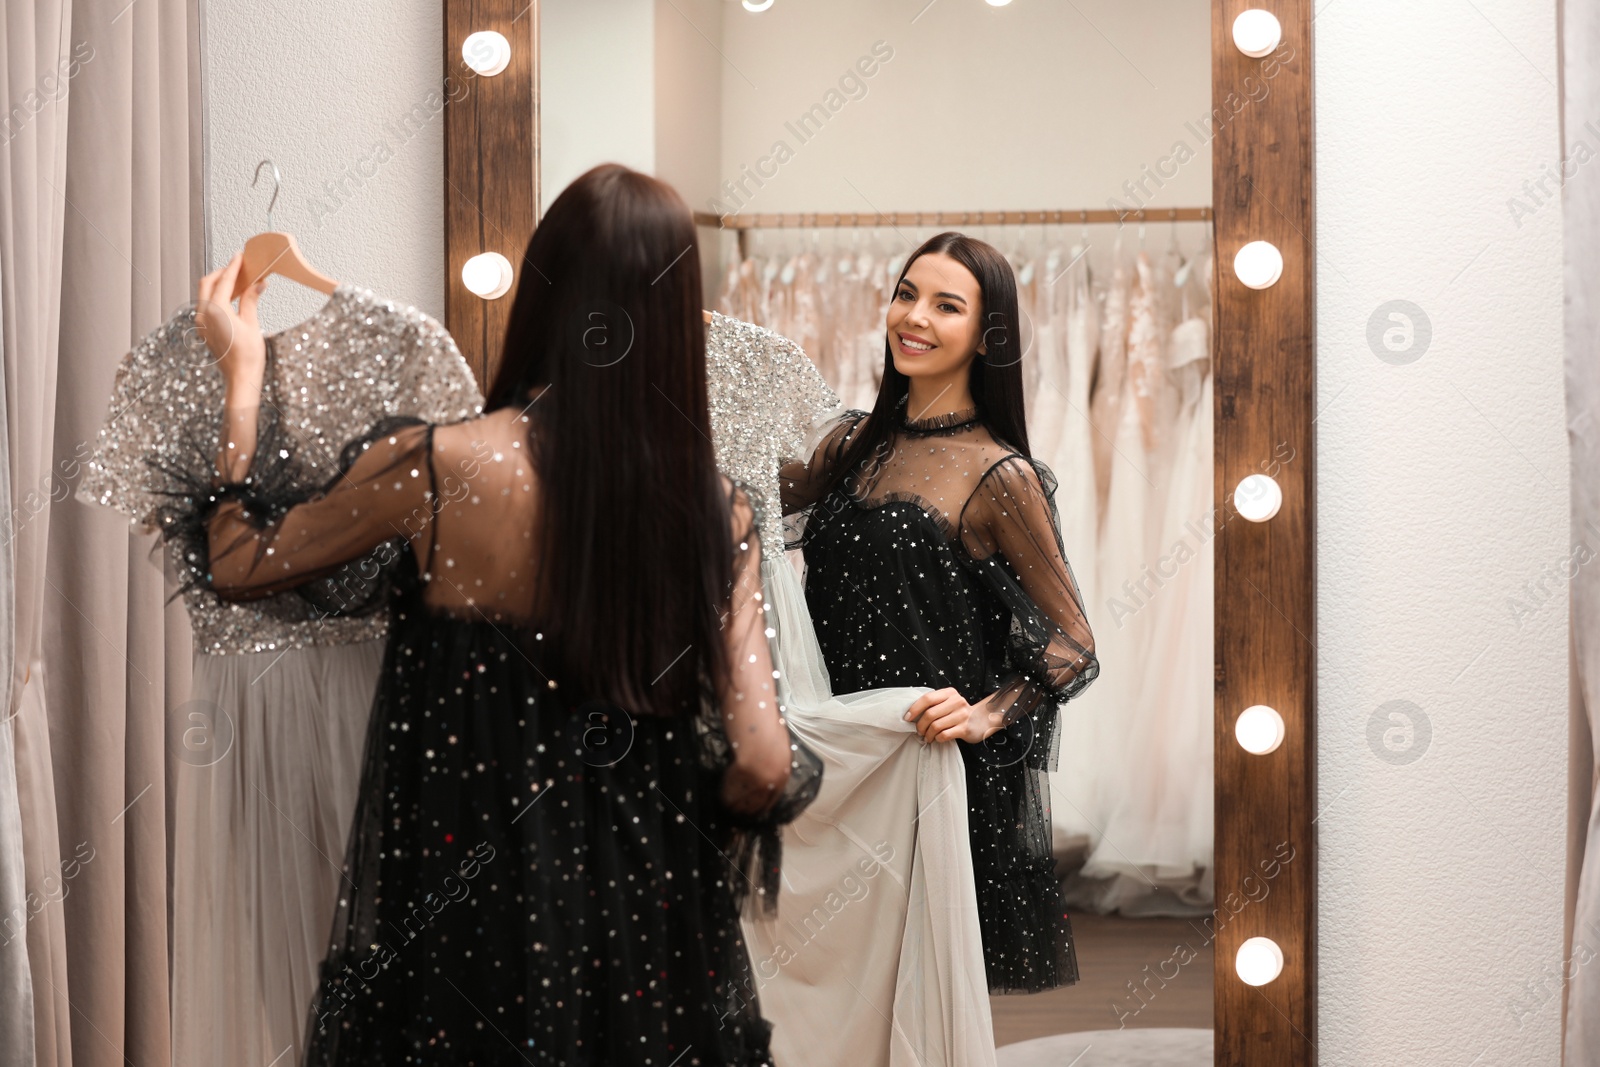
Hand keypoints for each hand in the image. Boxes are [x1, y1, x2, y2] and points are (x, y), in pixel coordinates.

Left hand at [196, 252, 267, 386]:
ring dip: (218, 284)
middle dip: (222, 273)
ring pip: (204, 293)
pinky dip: (216, 296)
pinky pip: (206, 305)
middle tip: (237, 267)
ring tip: (236, 282)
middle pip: (208, 283)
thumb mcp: (252, 324)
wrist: (240, 377)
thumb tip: (258, 283)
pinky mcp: (204, 329)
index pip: (224, 281)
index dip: (233, 267)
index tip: (239, 256)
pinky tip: (231, 298)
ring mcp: (201, 322)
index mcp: (216, 310)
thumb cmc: (248, 355)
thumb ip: (251, 300)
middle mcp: (204, 314)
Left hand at [903, 687, 999, 744]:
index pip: (927, 699)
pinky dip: (937, 738)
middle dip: (920, 725)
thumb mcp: (948, 702)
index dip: (914, 709)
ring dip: (928, 734)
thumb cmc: (958, 712)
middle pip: (930, 714)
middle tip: (919, 732)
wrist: (982, 720)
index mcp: (949, 693)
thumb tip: (912, 714)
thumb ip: (934, 704)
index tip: (907, 718)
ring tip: (927, 737)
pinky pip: (944, 735)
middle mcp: (956, 702)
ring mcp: (962, 715)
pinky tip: (936, 739)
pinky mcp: (965, 728)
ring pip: (936, 726)